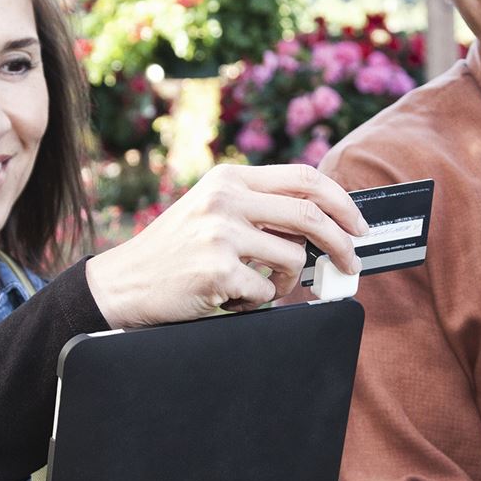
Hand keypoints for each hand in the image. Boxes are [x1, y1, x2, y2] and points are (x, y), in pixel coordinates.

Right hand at [84, 164, 365, 326]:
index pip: (304, 178)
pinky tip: (231, 297)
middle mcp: (225, 199)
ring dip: (289, 281)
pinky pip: (267, 292)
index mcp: (228, 179)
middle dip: (342, 243)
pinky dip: (258, 302)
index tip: (357, 224)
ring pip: (293, 258)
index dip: (342, 201)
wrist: (122, 284)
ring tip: (261, 286)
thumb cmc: (173, 253)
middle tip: (351, 264)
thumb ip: (258, 208)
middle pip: (310, 214)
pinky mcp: (217, 270)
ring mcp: (220, 234)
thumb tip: (324, 225)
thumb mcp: (211, 211)